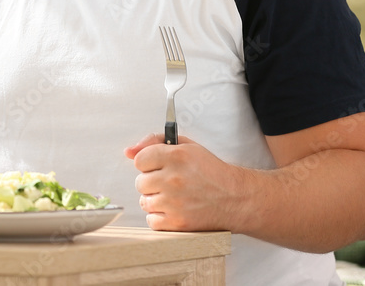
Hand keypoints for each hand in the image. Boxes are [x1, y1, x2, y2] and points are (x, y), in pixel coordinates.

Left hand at [125, 133, 243, 232]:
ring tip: (174, 197)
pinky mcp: (178, 223)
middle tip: (170, 183)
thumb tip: (128, 151)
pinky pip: (151, 221)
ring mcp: (174, 203)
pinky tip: (174, 210)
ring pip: (144, 202)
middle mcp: (173, 179)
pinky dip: (160, 217)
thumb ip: (154, 142)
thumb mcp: (186, 146)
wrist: (236, 198)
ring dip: (156, 200)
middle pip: (140, 182)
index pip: (139, 160)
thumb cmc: (210, 171)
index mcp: (176, 156)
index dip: (149, 163)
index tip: (160, 167)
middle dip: (152, 182)